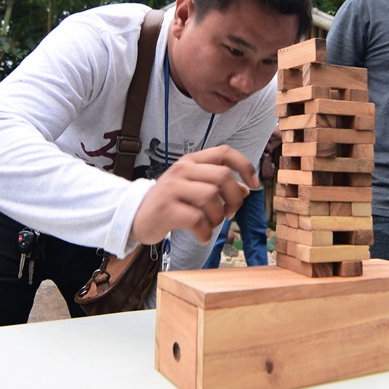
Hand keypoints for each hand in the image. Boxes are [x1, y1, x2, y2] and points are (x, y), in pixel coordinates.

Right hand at [131, 145, 255, 245]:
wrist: (134, 215)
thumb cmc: (170, 202)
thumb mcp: (193, 187)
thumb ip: (217, 185)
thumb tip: (247, 189)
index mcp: (191, 161)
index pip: (225, 152)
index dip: (245, 167)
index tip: (253, 186)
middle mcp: (182, 170)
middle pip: (222, 176)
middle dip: (235, 198)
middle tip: (230, 213)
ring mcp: (172, 188)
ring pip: (211, 197)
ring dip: (218, 217)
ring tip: (211, 225)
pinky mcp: (166, 209)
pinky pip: (196, 220)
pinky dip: (205, 232)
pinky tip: (201, 236)